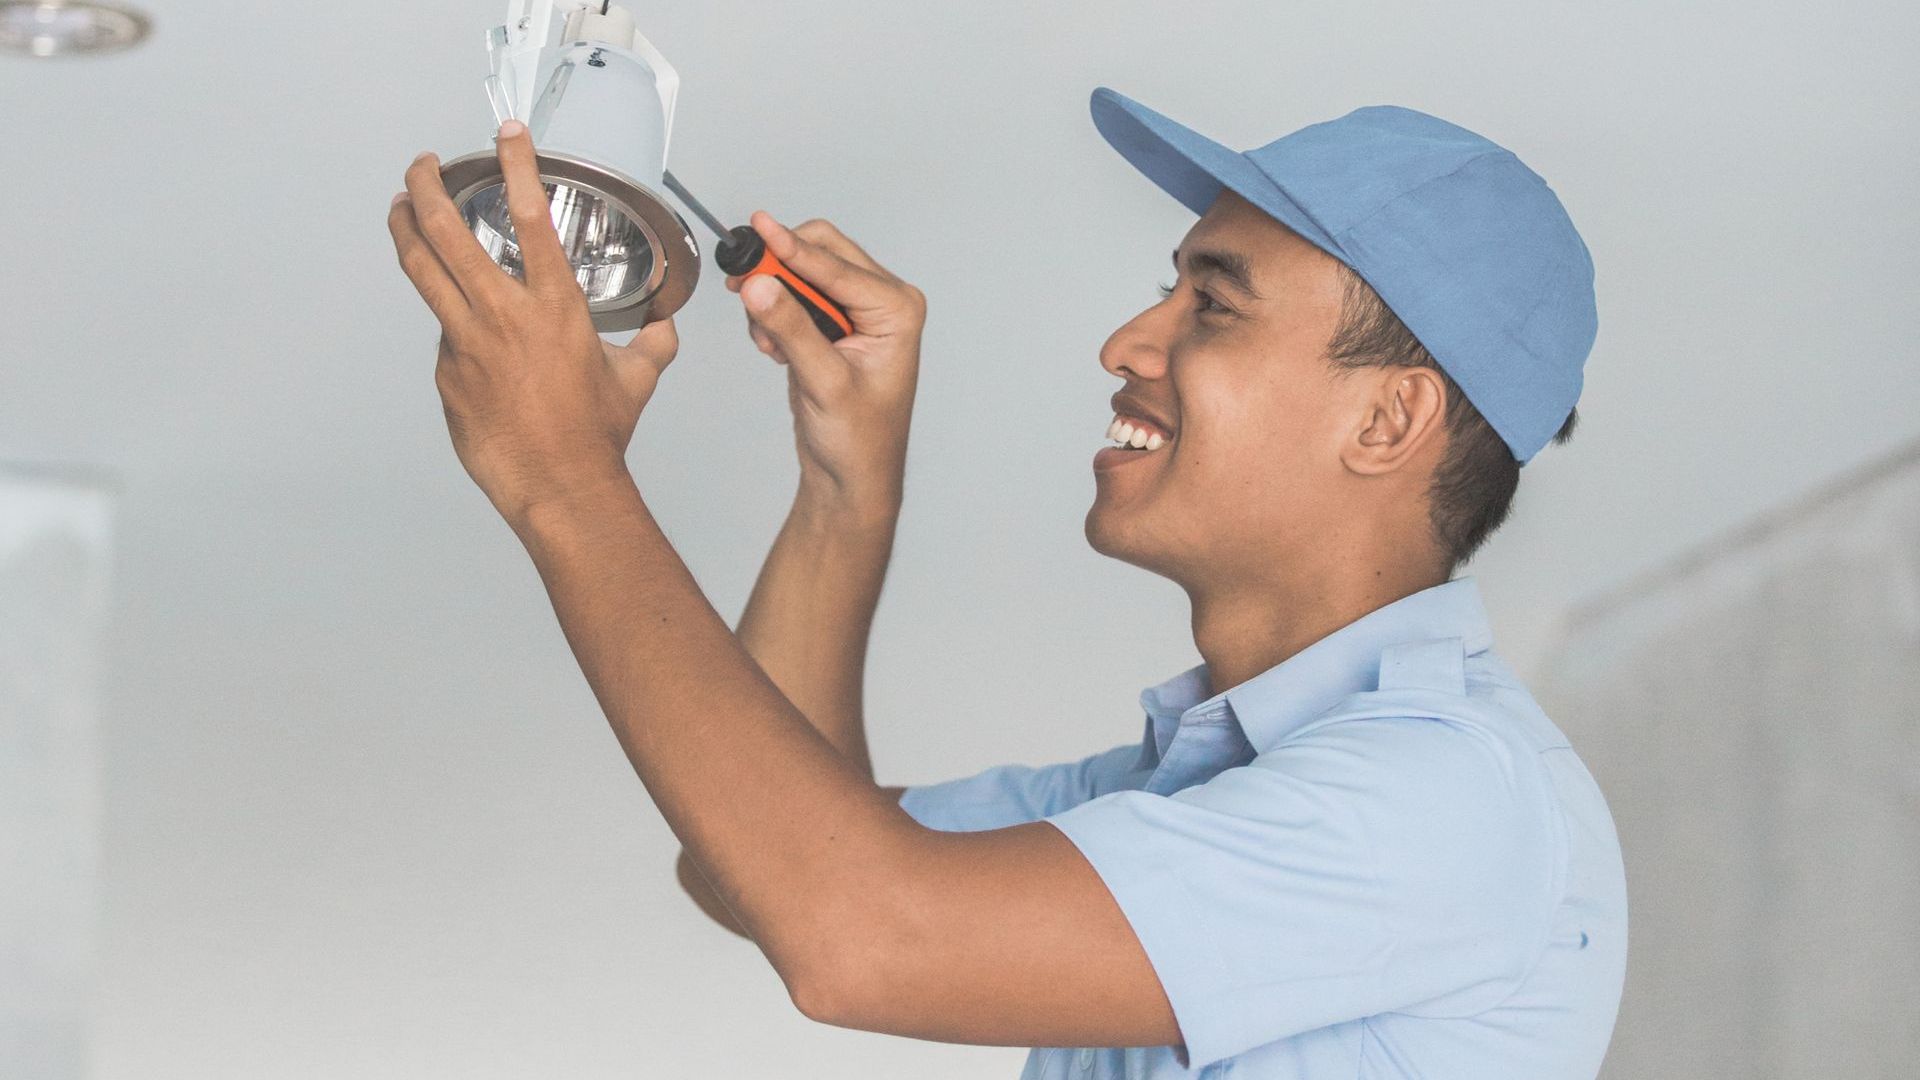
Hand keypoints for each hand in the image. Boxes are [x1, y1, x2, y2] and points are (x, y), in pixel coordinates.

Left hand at [386, 120, 678, 528]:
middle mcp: (503, 314)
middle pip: (445, 231)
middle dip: (425, 188)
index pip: (529, 216)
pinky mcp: (447, 373)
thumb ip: (651, 346)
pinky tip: (470, 345)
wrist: (559, 485)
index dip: (516, 165)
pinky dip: (455, 329)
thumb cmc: (597, 435)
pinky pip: (446, 337)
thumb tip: (663, 330)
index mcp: (555, 305)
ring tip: (399, 208)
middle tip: (421, 167)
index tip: (507, 134)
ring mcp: (466, 342)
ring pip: (422, 270)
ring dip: (406, 230)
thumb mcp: (636, 380)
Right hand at [727, 212, 924, 513]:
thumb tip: (759, 284)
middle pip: (821, 252)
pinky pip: (792, 295)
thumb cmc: (857, 439)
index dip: (792, 248)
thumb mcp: (823, 383)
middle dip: (779, 269)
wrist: (850, 475)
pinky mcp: (831, 322)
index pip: (836, 266)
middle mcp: (882, 302)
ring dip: (775, 298)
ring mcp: (856, 310)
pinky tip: (777, 350)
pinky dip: (774, 315)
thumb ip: (791, 329)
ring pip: (801, 272)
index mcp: (897, 310)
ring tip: (771, 344)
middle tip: (742, 287)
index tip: (759, 226)